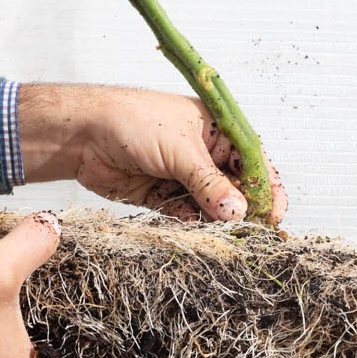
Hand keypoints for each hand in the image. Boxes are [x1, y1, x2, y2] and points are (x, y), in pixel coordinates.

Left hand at [17, 84, 287, 224]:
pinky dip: (193, 225)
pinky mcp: (164, 197)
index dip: (267, 188)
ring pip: (212, 206)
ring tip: (222, 235)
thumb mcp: (181, 151)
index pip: (255, 162)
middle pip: (236, 188)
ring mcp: (184, 177)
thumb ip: (210, 184)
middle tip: (249, 232)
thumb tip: (238, 212)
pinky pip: (187, 216)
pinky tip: (197, 232)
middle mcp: (205, 155)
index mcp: (218, 132)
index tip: (272, 215)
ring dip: (217, 221)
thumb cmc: (134, 122)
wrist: (84, 134)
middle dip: (243, 210)